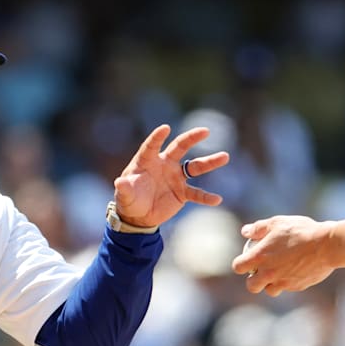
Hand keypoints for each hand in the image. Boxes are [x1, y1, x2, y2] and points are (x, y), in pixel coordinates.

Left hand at [112, 125, 229, 226]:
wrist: (139, 216)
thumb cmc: (129, 199)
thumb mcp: (125, 194)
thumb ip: (124, 188)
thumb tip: (119, 182)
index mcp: (148, 161)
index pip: (152, 146)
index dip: (157, 137)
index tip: (165, 128)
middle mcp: (164, 165)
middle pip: (180, 147)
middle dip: (191, 138)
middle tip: (205, 131)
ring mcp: (175, 178)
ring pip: (195, 167)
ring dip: (209, 162)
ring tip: (225, 156)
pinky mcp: (182, 193)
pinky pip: (196, 193)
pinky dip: (206, 197)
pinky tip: (217, 199)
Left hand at [231, 215, 336, 296]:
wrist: (327, 245)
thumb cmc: (301, 231)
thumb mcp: (277, 222)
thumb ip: (258, 228)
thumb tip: (245, 231)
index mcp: (259, 258)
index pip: (238, 267)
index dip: (241, 264)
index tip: (247, 260)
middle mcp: (268, 273)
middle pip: (251, 286)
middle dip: (254, 280)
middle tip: (261, 270)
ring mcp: (283, 282)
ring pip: (270, 290)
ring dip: (271, 283)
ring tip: (279, 271)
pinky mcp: (298, 286)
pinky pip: (288, 288)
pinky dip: (288, 282)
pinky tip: (295, 269)